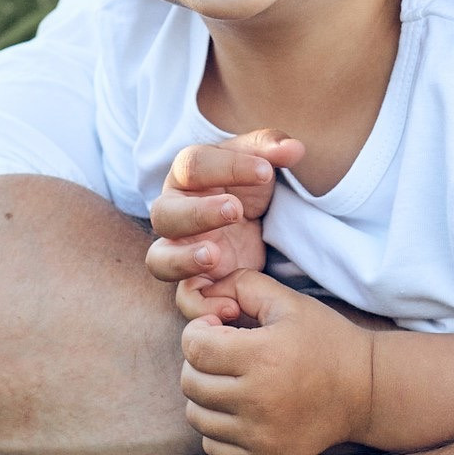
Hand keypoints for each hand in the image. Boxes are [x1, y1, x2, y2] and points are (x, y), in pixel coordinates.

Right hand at [146, 129, 304, 320]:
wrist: (252, 221)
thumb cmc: (248, 185)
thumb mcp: (259, 163)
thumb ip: (271, 149)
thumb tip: (294, 148)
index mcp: (186, 176)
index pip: (193, 165)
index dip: (227, 166)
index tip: (266, 171)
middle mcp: (173, 212)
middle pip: (163, 213)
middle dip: (198, 213)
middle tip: (235, 211)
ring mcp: (177, 250)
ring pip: (159, 259)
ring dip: (184, 260)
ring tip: (216, 257)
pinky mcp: (193, 282)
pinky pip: (183, 298)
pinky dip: (201, 305)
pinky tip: (230, 306)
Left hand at [180, 271, 373, 454]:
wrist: (364, 390)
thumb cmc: (326, 341)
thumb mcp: (289, 302)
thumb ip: (242, 286)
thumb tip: (203, 295)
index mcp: (263, 356)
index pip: (195, 348)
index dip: (198, 332)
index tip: (216, 329)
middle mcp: (258, 400)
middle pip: (191, 382)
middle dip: (199, 362)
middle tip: (223, 354)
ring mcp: (259, 435)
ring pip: (197, 415)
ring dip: (206, 395)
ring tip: (231, 380)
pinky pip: (213, 445)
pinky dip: (218, 427)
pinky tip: (239, 408)